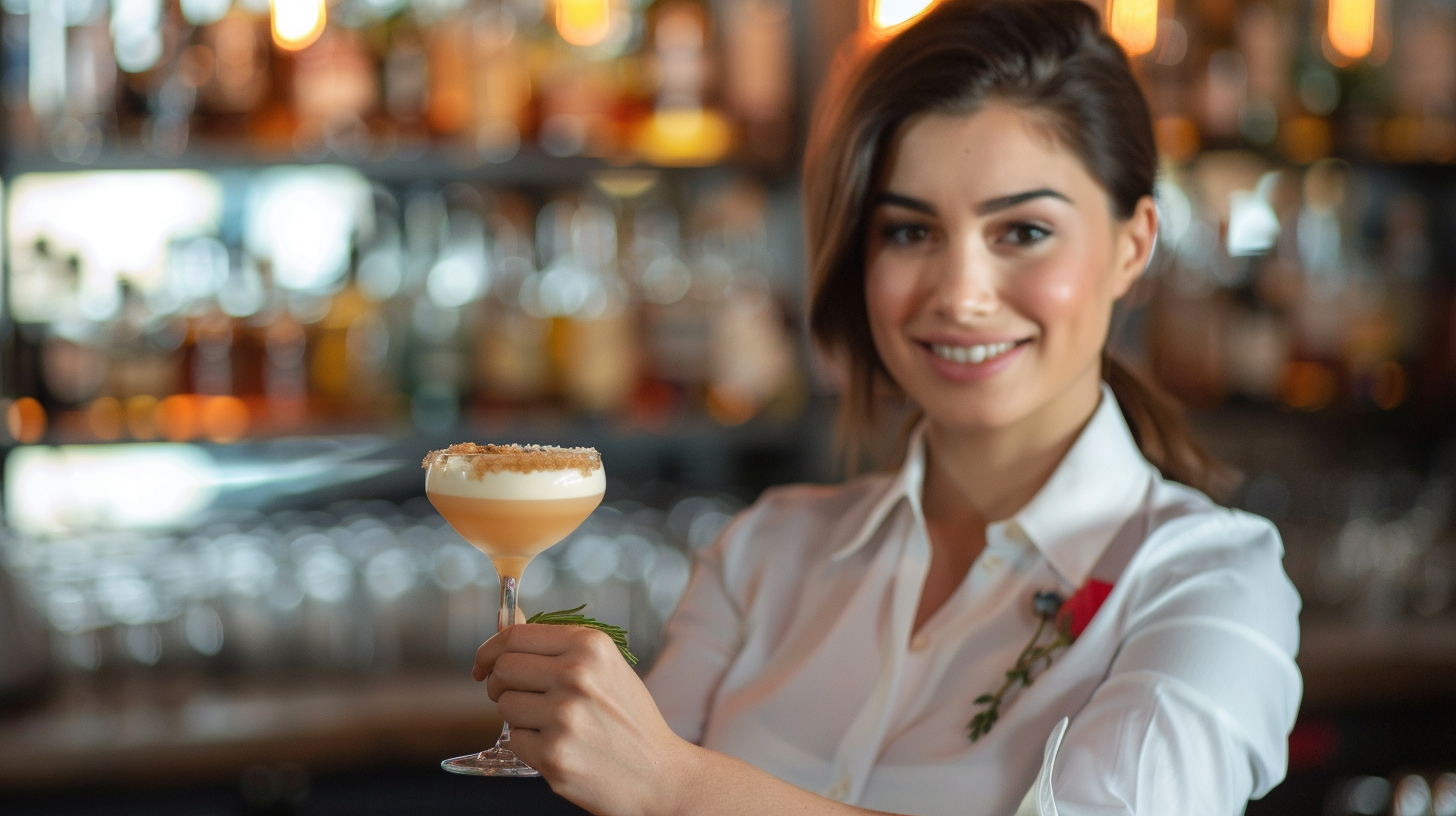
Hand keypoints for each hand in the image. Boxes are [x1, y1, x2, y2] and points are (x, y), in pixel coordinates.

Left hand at [474, 624, 694, 815]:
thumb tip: (508, 619)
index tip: (483, 664)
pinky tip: (559, 747)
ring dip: (518, 716)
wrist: (659, 774)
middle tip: (515, 696)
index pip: (516, 635)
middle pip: (504, 669)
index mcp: (591, 647)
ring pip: (505, 705)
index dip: (490, 649)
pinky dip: (529, 745)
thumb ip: (559, 646)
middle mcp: (576, 676)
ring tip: (550, 725)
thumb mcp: (605, 668)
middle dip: (500, 684)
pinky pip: (515, 740)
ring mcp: (564, 717)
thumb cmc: (629, 719)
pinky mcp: (553, 755)